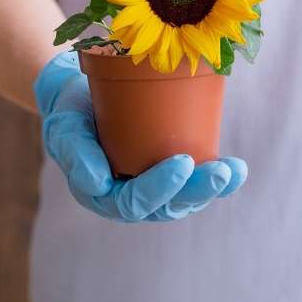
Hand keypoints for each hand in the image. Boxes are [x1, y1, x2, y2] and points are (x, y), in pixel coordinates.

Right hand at [34, 52, 246, 221]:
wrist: (82, 95)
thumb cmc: (72, 111)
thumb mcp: (64, 127)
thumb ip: (75, 153)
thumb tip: (99, 183)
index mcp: (103, 196)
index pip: (134, 201)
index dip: (160, 187)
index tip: (182, 162)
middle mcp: (130, 199)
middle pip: (168, 206)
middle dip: (197, 190)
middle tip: (222, 172)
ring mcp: (153, 188)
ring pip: (186, 199)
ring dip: (212, 188)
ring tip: (234, 170)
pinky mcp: (170, 174)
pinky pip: (195, 183)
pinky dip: (218, 179)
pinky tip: (237, 169)